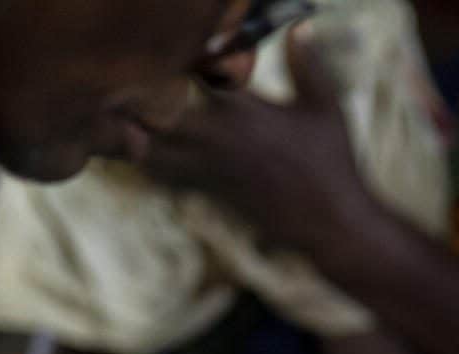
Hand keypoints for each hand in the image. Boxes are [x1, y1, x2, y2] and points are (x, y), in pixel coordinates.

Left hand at [141, 28, 376, 261]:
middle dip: (139, 94)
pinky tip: (145, 142)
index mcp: (243, 110)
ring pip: (150, 144)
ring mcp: (207, 167)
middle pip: (154, 109)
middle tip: (129, 80)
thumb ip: (307, 64)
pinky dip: (147, 155)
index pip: (190, 73)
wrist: (327, 223)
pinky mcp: (205, 190)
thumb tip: (299, 26)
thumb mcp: (325, 108)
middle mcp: (218, 138)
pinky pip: (161, 171)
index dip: (174, 59)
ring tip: (128, 112)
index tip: (172, 50)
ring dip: (138, 127)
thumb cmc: (331, 162)